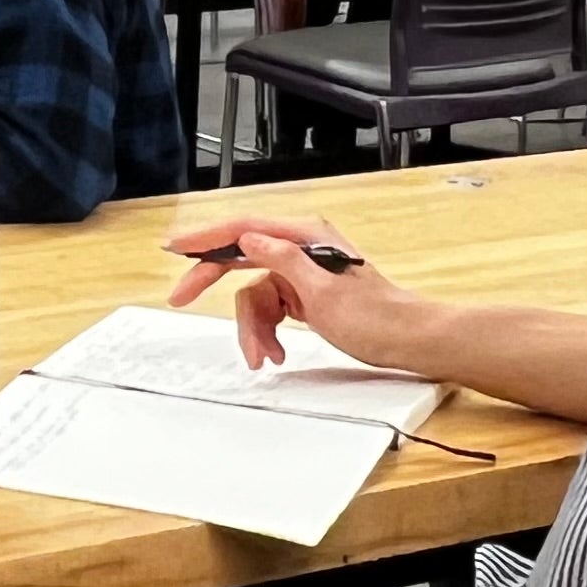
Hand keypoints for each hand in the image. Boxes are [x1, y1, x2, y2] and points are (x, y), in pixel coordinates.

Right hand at [165, 212, 410, 371]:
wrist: (409, 340)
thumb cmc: (376, 317)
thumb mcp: (324, 292)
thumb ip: (283, 260)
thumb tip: (249, 239)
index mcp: (305, 237)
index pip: (244, 229)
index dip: (206, 237)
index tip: (177, 247)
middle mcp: (301, 249)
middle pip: (241, 257)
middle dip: (213, 281)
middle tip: (181, 297)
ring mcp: (302, 273)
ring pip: (255, 294)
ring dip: (253, 328)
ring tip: (263, 357)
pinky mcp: (305, 295)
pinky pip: (270, 309)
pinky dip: (267, 332)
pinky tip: (275, 352)